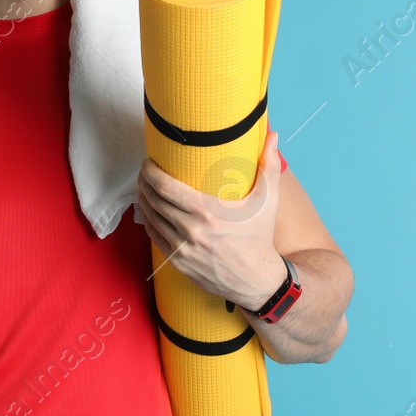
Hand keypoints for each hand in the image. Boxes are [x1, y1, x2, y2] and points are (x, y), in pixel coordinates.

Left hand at [134, 128, 285, 309]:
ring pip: (150, 217)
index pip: (165, 187)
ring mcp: (182, 249)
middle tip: (145, 171)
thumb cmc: (260, 237)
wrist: (257, 280)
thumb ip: (269, 165)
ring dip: (143, 199)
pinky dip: (148, 220)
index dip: (150, 171)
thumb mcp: (268, 200)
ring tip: (145, 187)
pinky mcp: (177, 262)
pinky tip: (149, 210)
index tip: (149, 161)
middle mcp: (191, 231)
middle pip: (153, 199)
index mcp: (208, 212)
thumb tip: (272, 135)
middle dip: (144, 181)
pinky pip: (154, 236)